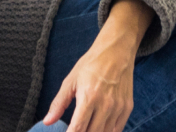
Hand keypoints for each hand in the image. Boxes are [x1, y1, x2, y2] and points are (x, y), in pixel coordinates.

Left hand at [43, 0, 152, 131]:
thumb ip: (59, 103)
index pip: (78, 128)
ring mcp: (118, 107)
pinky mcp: (127, 108)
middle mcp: (105, 105)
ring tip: (86, 129)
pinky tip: (99, 129)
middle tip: (75, 130)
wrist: (116, 51)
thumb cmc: (91, 64)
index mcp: (88, 97)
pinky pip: (117, 129)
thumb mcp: (70, 81)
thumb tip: (47, 121)